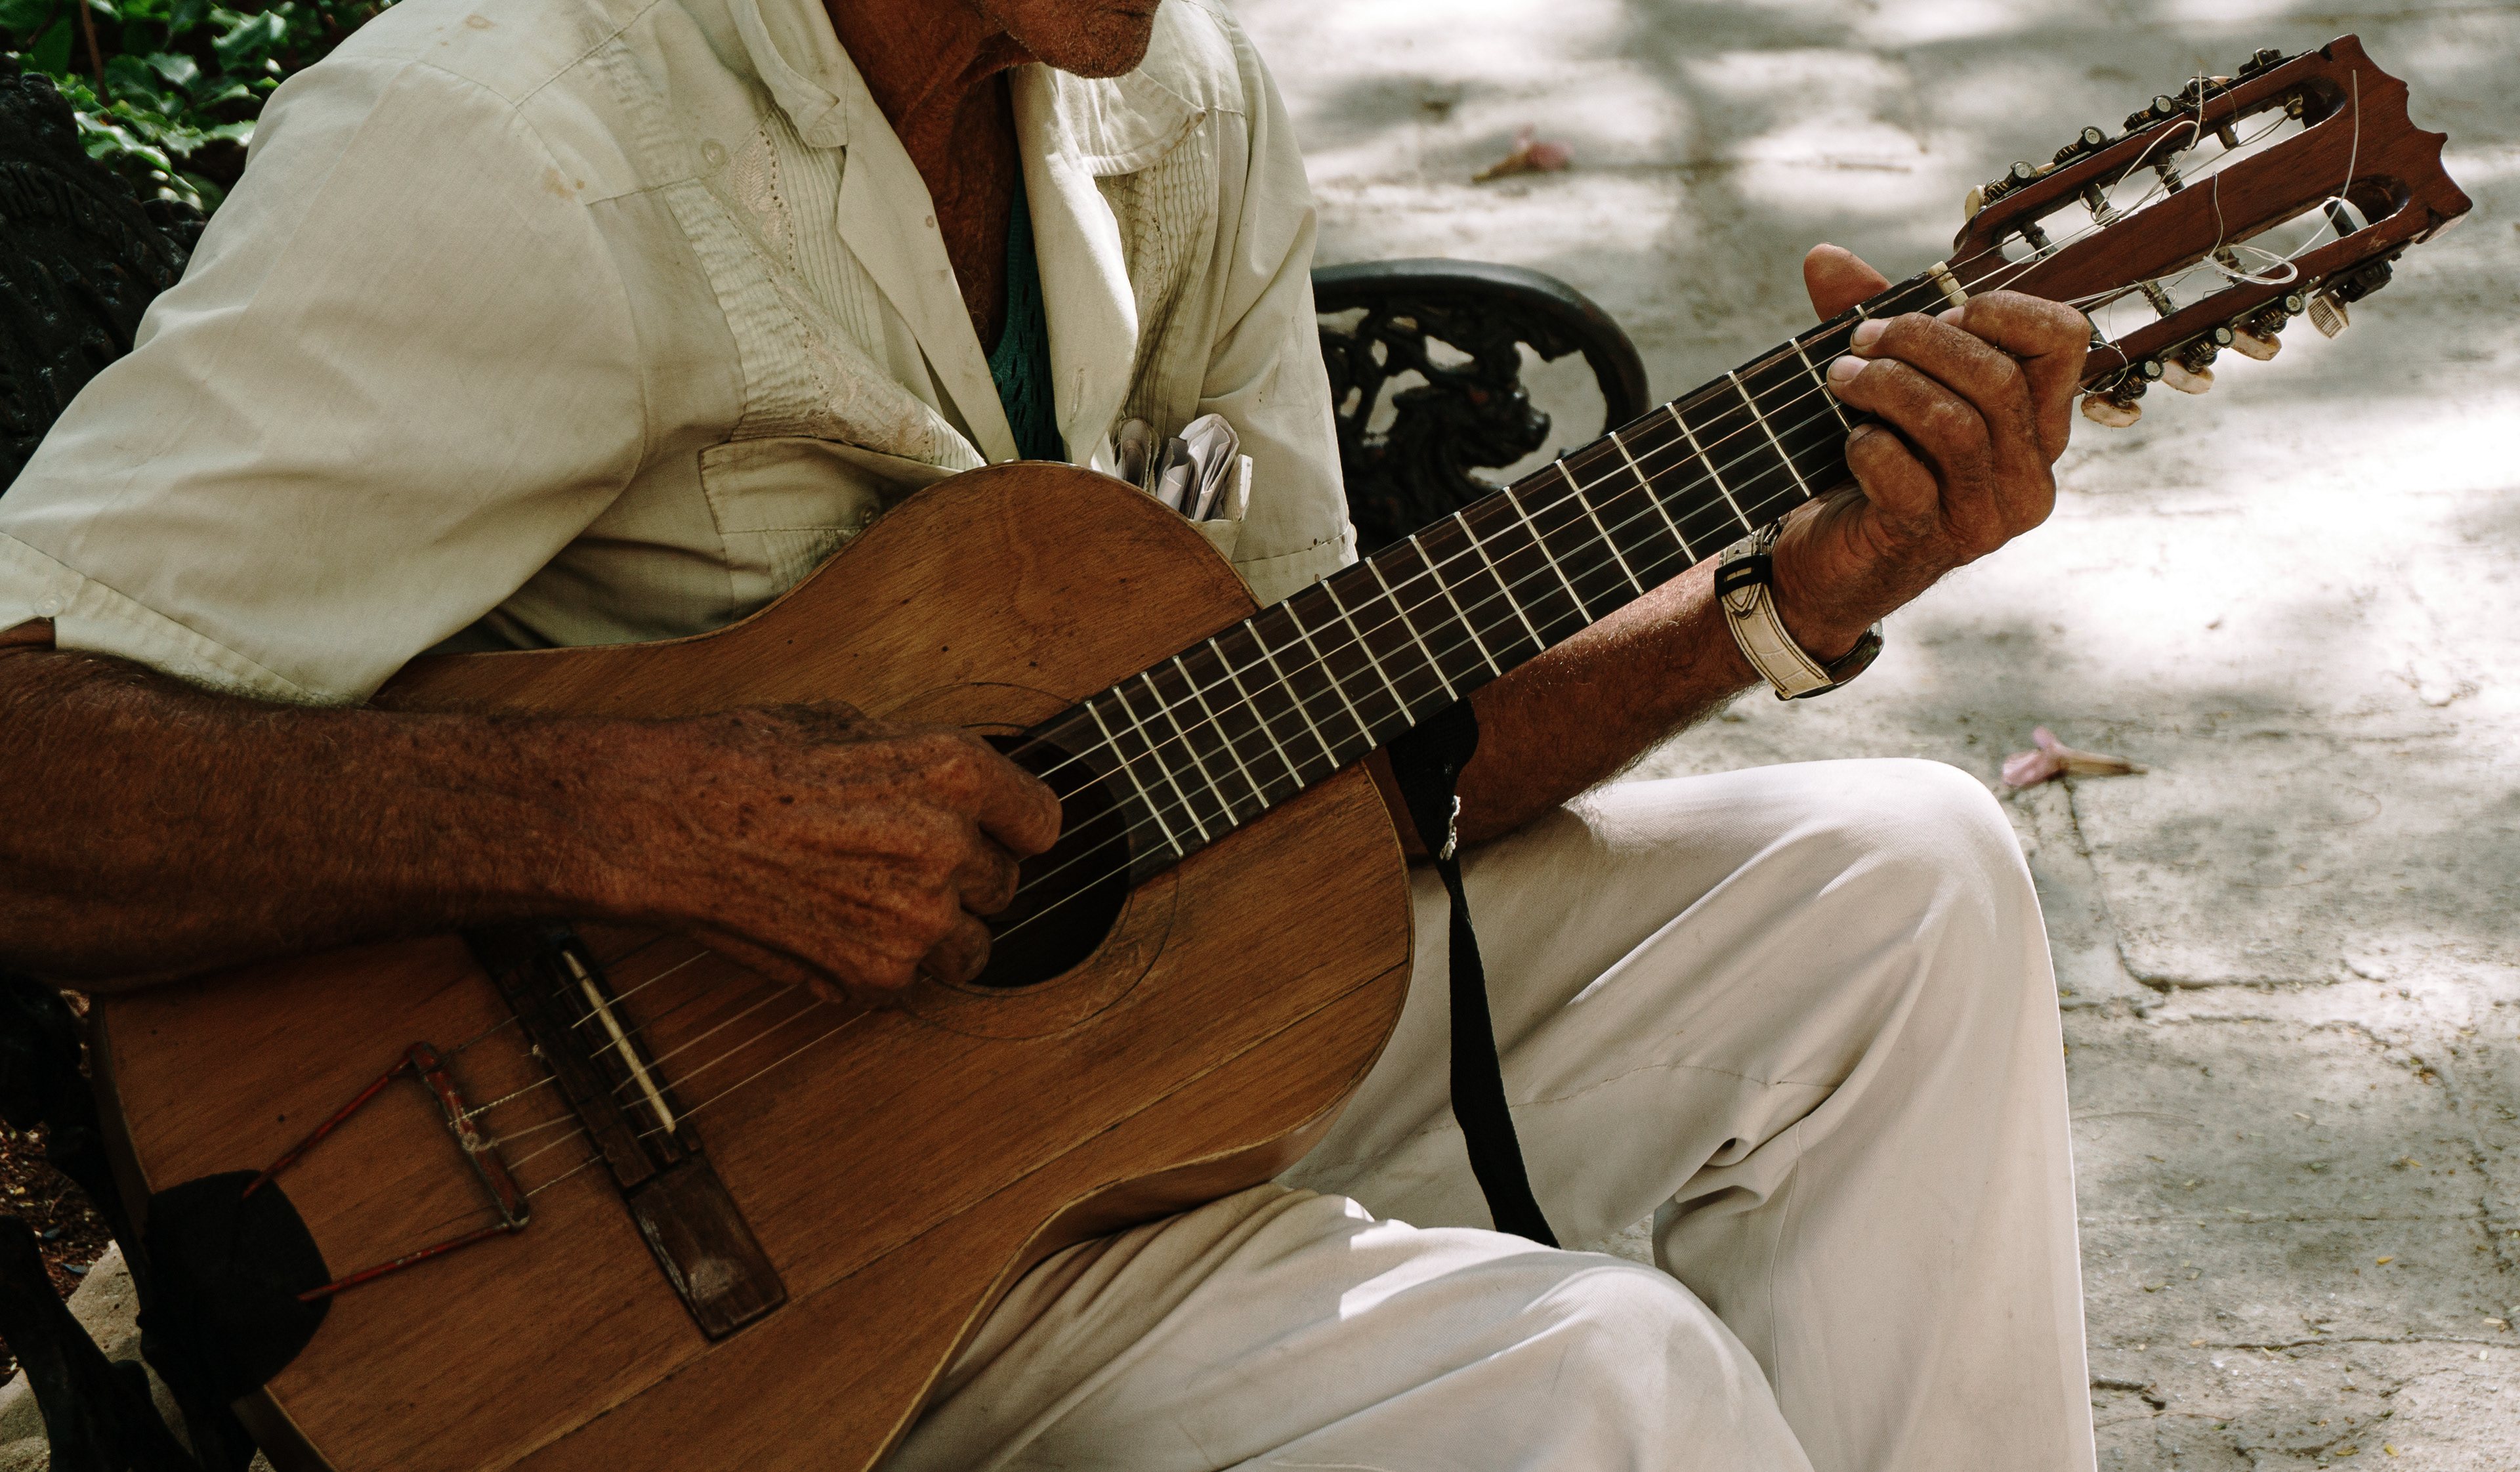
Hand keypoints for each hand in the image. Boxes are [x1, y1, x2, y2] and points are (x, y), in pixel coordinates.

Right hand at [607, 705, 1062, 1005]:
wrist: (670, 823)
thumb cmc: (746, 760)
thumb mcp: (854, 725)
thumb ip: (925, 765)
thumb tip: (963, 790)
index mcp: (955, 772)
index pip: (1042, 822)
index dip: (1012, 828)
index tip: (994, 833)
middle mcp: (949, 846)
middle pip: (1005, 886)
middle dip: (964, 879)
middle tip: (901, 862)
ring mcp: (916, 919)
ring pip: (969, 947)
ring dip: (935, 932)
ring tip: (872, 901)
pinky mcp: (876, 975)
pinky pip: (912, 983)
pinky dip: (883, 966)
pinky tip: (835, 927)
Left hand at [1765, 244, 2087, 656]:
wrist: (1832, 563)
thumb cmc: (1874, 464)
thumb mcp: (1883, 382)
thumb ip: (1868, 318)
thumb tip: (1822, 257)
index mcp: (2039, 425)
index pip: (2065, 340)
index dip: (2002, 308)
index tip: (1941, 310)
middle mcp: (2029, 475)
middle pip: (1997, 378)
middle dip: (1917, 340)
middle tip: (1859, 340)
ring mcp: (1985, 516)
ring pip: (1956, 423)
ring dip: (1886, 385)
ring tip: (1841, 376)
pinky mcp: (1929, 542)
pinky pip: (1906, 477)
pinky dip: (1870, 446)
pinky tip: (1852, 441)